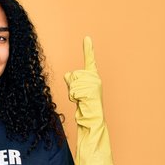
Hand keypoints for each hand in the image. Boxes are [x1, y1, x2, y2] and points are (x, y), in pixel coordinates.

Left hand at [64, 36, 112, 164]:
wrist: (94, 127)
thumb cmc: (85, 114)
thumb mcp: (77, 95)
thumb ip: (74, 84)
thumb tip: (67, 75)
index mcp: (93, 81)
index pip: (90, 63)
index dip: (88, 50)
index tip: (87, 38)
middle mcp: (96, 82)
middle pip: (74, 75)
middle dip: (73, 86)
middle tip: (80, 97)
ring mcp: (95, 87)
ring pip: (74, 83)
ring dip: (74, 93)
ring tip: (81, 102)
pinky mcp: (92, 93)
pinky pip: (77, 91)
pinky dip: (76, 97)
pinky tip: (82, 102)